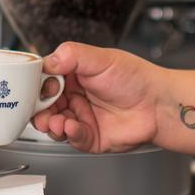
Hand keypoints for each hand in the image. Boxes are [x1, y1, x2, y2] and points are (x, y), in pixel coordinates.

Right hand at [31, 43, 164, 153]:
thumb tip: (48, 61)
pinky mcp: (90, 137)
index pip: (44, 80)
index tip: (35, 86)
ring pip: (54, 124)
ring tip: (55, 122)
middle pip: (44, 105)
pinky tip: (71, 127)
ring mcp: (82, 118)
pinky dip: (68, 134)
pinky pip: (72, 139)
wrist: (158, 105)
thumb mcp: (101, 58)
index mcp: (73, 75)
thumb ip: (72, 56)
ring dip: (50, 124)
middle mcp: (75, 97)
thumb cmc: (136, 78)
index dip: (36, 84)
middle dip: (38, 109)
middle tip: (39, 109)